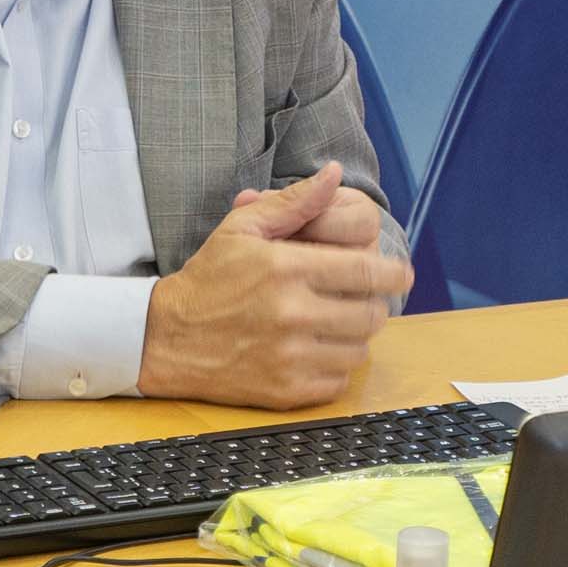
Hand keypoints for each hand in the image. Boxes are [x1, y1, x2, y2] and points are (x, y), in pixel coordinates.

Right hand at [139, 162, 413, 408]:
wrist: (166, 339)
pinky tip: (316, 349)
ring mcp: (290, 357)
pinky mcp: (286, 391)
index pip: (366, 272)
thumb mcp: (242, 229)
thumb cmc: (208, 279)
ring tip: (333, 322)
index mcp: (286, 269)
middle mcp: (292, 315)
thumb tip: (335, 175)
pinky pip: (339, 379)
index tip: (401, 274)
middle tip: (359, 298)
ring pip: (360, 349)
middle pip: (371, 314)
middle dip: (373, 303)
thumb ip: (294, 202)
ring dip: (355, 335)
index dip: (394, 273)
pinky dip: (336, 365)